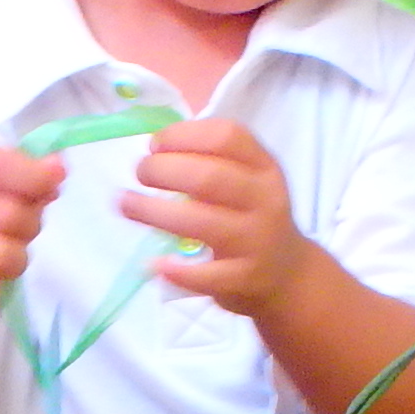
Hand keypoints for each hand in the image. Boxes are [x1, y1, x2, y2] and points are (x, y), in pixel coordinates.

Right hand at [0, 143, 62, 325]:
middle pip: (8, 214)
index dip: (32, 174)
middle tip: (20, 234)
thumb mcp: (7, 194)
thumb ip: (33, 179)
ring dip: (16, 262)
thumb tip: (57, 166)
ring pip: (1, 256)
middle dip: (29, 227)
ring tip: (4, 261)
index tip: (56, 181)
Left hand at [122, 117, 315, 317]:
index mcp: (263, 167)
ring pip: (203, 223)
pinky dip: (177, 271)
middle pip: (210, 177)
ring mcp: (256, 240)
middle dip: (164, 170)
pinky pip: (207, 276)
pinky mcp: (245, 278)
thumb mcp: (246, 182)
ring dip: (155, 212)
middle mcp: (265, 199)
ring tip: (126, 205)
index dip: (183, 135)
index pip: (227, 137)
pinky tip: (154, 264)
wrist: (288, 275)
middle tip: (141, 173)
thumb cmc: (251, 218)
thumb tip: (154, 151)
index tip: (155, 144)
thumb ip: (210, 162)